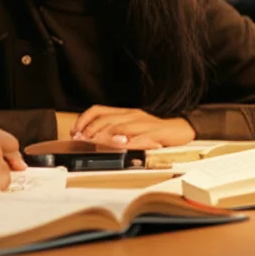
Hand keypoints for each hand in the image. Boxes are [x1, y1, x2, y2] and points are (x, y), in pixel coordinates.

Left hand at [70, 106, 195, 149]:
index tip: (74, 131)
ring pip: (121, 126)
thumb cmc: (153, 131)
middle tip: (82, 140)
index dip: (84, 119)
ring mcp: (144, 123)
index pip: (98, 110)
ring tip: (95, 142)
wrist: (180, 129)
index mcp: (124, 113)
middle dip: (91, 129)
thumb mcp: (130, 128)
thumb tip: (90, 138)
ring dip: (105, 135)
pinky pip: (142, 136)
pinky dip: (131, 141)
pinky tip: (122, 145)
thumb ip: (113, 131)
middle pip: (107, 119)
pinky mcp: (157, 132)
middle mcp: (132, 115)